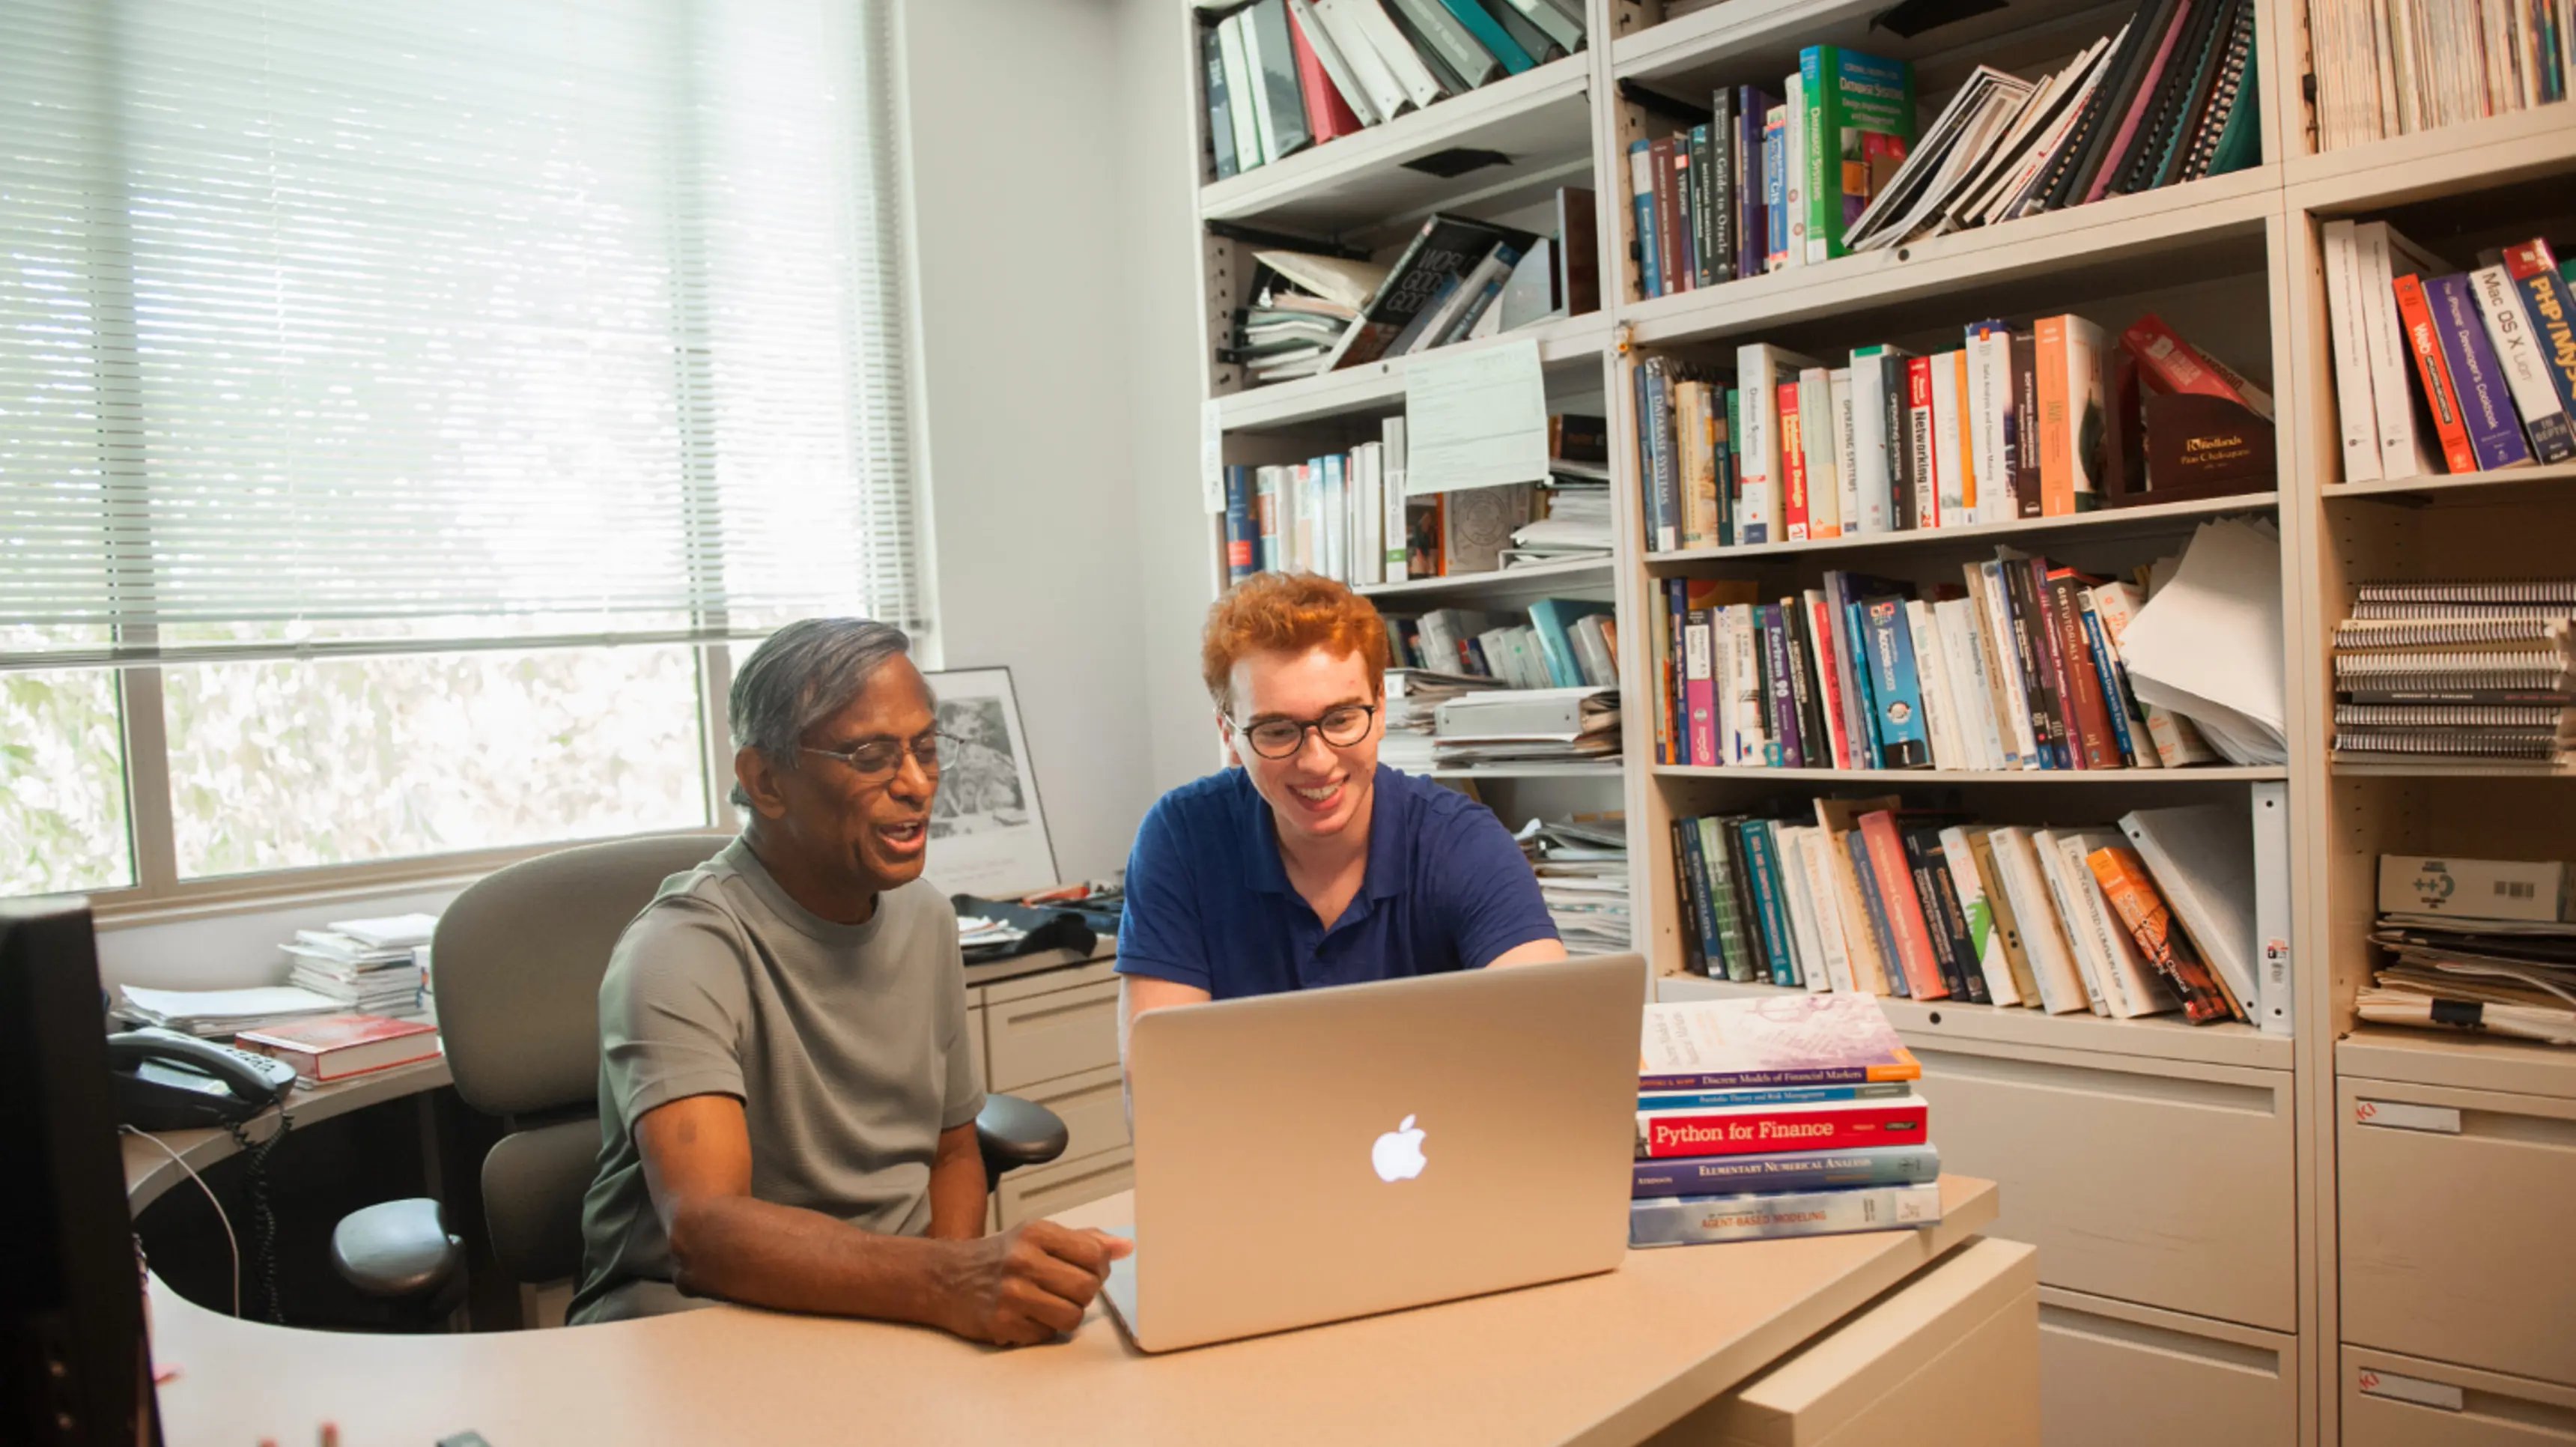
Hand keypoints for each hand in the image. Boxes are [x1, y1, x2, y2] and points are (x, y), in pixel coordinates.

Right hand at [938, 1220, 1131, 1344]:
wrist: (944, 1278)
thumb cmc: (999, 1256)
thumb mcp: (1037, 1236)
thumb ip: (1083, 1240)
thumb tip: (1126, 1247)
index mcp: (1036, 1233)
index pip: (1095, 1254)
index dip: (1099, 1268)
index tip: (1086, 1270)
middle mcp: (1023, 1260)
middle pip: (1087, 1288)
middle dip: (1083, 1293)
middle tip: (1066, 1289)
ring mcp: (1012, 1294)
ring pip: (1072, 1316)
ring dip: (1066, 1314)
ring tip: (1048, 1303)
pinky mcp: (1002, 1324)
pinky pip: (1048, 1334)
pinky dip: (1043, 1328)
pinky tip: (1027, 1314)